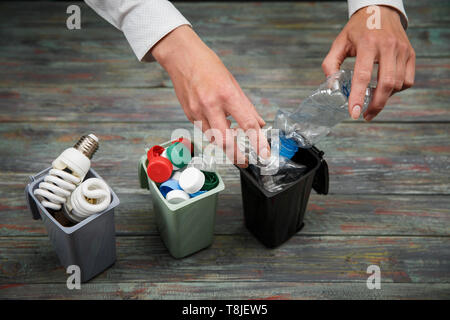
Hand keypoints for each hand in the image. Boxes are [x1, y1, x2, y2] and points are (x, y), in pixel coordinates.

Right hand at [150, 25, 268, 166]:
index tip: (264, 154)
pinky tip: (219, 127)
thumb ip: (246, 107)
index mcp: (227, 94)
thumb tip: (258, 124)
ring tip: (234, 141)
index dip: (258, 142)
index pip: (247, 124)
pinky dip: (214, 133)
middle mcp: (211, 105)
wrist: (182, 57)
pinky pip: (204, 131)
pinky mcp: (189, 115)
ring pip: (213, 139)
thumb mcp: (233, 83)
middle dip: (237, 155)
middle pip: (225, 141)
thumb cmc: (208, 66)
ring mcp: (197, 111)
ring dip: (225, 144)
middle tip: (245, 161)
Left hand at [322, 5, 414, 120]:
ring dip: (385, 97)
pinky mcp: (410, 54)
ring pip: (398, 84)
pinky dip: (397, 90)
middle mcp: (387, 46)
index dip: (357, 97)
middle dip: (376, 105)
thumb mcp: (339, 42)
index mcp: (367, 44)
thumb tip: (331, 85)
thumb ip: (331, 64)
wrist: (380, 11)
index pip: (363, 76)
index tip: (354, 113)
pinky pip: (408, 80)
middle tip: (365, 115)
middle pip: (386, 84)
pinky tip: (385, 89)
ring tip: (372, 100)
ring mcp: (402, 50)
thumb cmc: (357, 29)